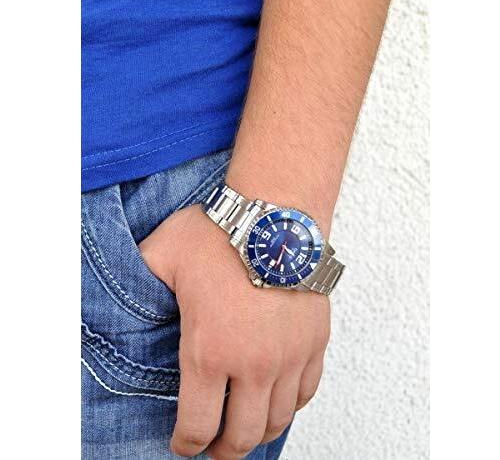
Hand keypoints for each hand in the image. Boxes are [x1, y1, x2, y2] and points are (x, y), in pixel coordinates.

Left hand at [140, 204, 329, 458]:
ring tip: (246, 429)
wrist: (277, 216)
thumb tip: (122, 290)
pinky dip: (290, 406)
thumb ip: (137, 282)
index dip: (186, 444)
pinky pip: (307, 392)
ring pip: (278, 421)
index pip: (198, 425)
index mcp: (210, 351)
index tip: (184, 444)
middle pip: (242, 436)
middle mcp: (254, 364)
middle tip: (215, 447)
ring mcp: (290, 356)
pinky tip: (278, 399)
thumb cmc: (222, 234)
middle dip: (223, 451)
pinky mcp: (314, 341)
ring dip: (258, 433)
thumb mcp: (162, 254)